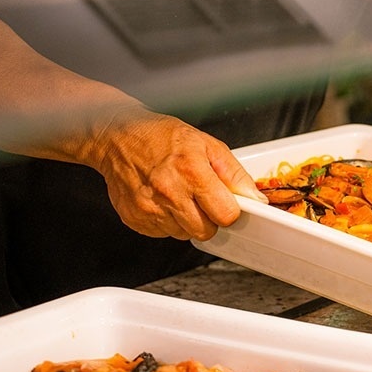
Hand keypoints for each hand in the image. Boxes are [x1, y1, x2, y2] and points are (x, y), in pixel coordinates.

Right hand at [83, 109, 264, 240]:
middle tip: (200, 198)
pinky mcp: (135, 218)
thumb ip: (234, 174)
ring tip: (178, 195)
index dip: (229, 210)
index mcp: (191, 172)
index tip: (224, 202)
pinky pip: (163, 234)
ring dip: (187, 220)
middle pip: (206, 231)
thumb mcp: (207, 144)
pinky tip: (162, 200)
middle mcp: (169, 192)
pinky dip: (167, 221)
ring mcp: (149, 208)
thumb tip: (255, 199)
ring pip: (185, 234)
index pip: (226, 215)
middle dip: (209, 219)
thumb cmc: (162, 137)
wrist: (117, 136)